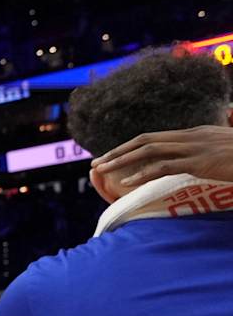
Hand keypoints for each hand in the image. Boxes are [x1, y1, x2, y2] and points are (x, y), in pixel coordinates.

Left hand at [91, 125, 232, 187]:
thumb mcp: (223, 150)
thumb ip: (206, 152)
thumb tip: (195, 161)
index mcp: (195, 133)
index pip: (155, 138)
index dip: (130, 147)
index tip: (111, 156)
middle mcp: (191, 136)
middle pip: (145, 141)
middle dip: (118, 152)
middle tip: (96, 163)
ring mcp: (195, 147)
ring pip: (149, 150)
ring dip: (121, 161)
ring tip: (101, 171)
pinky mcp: (200, 161)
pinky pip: (164, 166)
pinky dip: (142, 173)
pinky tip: (126, 182)